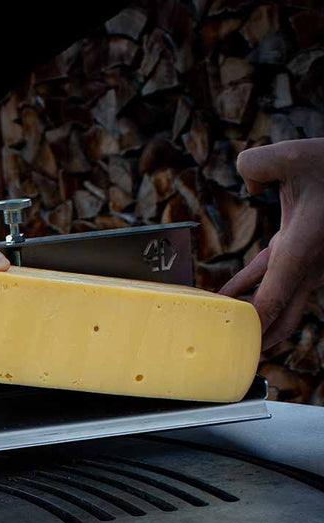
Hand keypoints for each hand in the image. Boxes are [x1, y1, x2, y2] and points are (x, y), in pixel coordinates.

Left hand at [220, 138, 323, 350]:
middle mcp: (307, 266)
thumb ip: (258, 163)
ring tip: (221, 331)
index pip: (269, 305)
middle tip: (232, 361)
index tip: (225, 346)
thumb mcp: (296, 155)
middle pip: (280, 320)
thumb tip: (245, 175)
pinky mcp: (304, 250)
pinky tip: (225, 295)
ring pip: (278, 302)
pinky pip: (272, 277)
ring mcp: (309, 262)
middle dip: (257, 343)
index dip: (246, 329)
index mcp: (302, 253)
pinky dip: (249, 288)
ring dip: (251, 317)